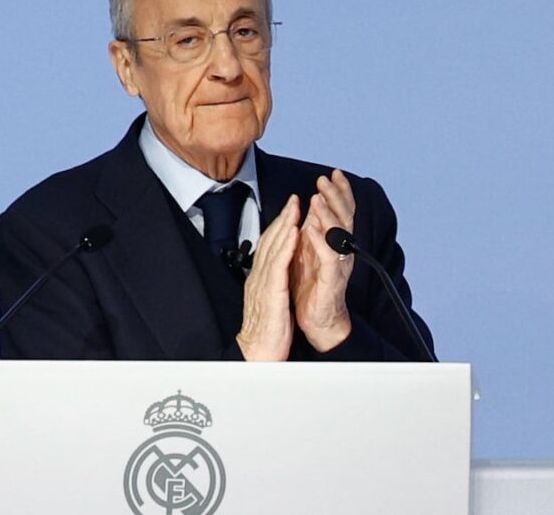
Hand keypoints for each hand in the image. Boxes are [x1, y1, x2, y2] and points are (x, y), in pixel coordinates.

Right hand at [237, 194, 298, 360]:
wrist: (258, 354)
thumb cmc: (267, 333)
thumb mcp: (270, 303)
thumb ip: (272, 286)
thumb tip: (278, 275)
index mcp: (260, 280)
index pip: (270, 248)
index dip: (280, 228)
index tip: (290, 212)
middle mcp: (259, 277)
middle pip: (270, 242)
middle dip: (283, 218)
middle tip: (293, 200)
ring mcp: (263, 283)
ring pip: (273, 247)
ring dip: (285, 225)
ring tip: (295, 207)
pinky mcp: (270, 292)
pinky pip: (279, 264)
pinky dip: (286, 245)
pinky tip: (294, 232)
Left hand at [291, 170, 355, 351]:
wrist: (317, 320)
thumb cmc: (312, 286)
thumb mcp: (311, 251)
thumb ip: (314, 229)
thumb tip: (311, 204)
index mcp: (336, 243)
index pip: (343, 212)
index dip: (341, 192)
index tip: (334, 174)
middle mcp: (343, 251)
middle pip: (345, 217)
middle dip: (335, 196)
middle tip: (324, 180)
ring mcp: (339, 265)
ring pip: (340, 235)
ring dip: (328, 215)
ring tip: (318, 198)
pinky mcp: (331, 280)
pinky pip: (329, 258)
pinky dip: (320, 242)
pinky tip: (312, 230)